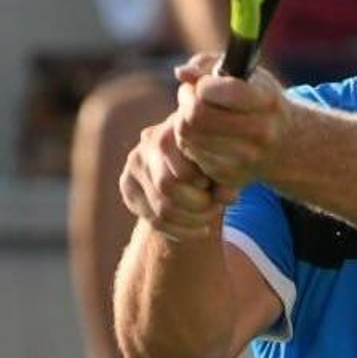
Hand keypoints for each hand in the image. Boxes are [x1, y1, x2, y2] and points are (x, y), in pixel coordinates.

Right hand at [118, 104, 231, 238]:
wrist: (194, 168)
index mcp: (178, 125)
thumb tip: (228, 196)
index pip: (184, 166)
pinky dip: (180, 232)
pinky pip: (153, 220)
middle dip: (197, 206)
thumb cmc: (217, 164)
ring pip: (161, 209)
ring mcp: (135, 162)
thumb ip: (228, 179)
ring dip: (191, 222)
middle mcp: (150, 139)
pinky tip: (198, 229)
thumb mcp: (227, 168)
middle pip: (166, 186)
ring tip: (208, 219)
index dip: (205, 186)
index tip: (220, 190)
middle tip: (215, 208)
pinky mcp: (127, 185)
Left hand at [172, 56, 288, 192]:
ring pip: (187, 134)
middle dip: (186, 100)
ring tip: (197, 113)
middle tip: (191, 95)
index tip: (204, 83)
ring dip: (184, 118)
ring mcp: (244, 158)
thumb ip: (209, 64)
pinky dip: (189, 139)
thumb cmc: (260, 101)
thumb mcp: (246, 73)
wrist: (286, 145)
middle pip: (195, 115)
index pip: (212, 92)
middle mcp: (259, 132)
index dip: (201, 84)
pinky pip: (190, 152)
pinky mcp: (229, 174)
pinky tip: (204, 133)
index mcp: (265, 101)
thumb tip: (181, 73)